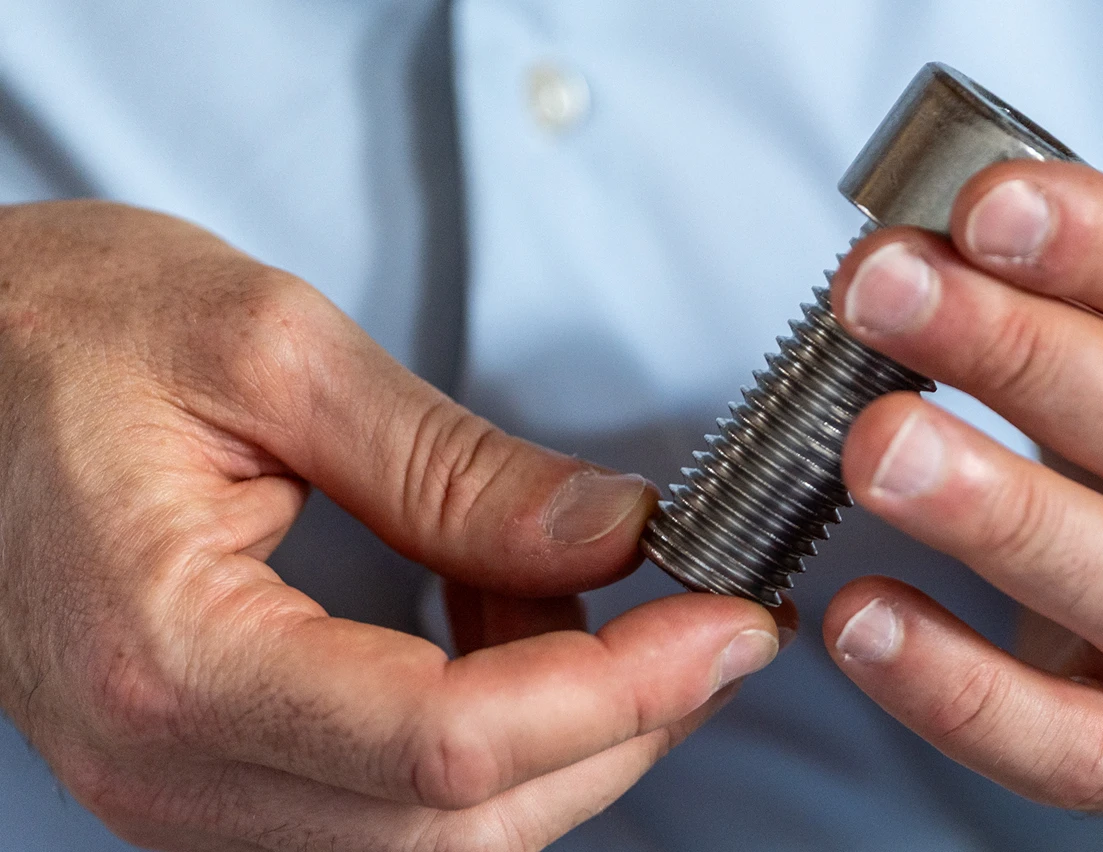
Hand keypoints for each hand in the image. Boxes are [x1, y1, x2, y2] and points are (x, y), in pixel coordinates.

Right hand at [0, 201, 781, 849]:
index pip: (446, 744)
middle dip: (622, 727)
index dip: (623, 693)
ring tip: (582, 587)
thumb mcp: (276, 349)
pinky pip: (389, 801)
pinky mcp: (208, 774)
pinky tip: (505, 616)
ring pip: (437, 834)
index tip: (732, 621)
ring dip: (562, 731)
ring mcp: (181, 789)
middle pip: (461, 822)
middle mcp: (164, 765)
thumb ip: (456, 468)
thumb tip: (619, 536)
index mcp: (171, 655)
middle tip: (709, 615)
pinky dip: (492, 731)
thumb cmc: (69, 329)